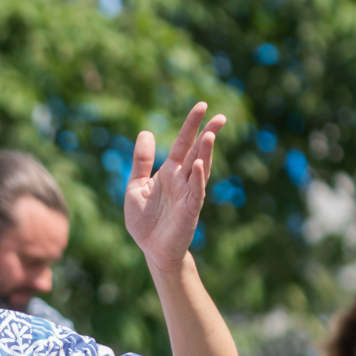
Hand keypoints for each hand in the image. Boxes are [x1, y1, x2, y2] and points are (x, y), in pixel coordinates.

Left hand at [123, 102, 227, 272]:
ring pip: (200, 170)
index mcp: (169, 172)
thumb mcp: (135, 187)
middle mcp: (182, 180)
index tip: (202, 105)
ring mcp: (188, 195)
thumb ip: (140, 162)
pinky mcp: (190, 212)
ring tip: (210, 134)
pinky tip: (198, 164)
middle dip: (207, 134)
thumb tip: (145, 131)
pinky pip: (195, 193)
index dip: (191, 126)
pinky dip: (197, 179)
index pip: (182, 144)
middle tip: (220, 116)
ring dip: (206, 153)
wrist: (151, 250)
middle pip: (197, 153)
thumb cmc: (145, 220)